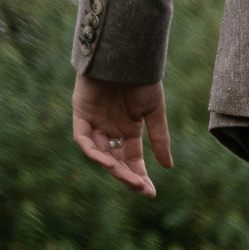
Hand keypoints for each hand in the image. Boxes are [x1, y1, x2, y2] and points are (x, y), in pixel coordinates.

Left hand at [72, 75, 172, 196]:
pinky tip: (107, 161)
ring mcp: (94, 121)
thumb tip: (167, 166)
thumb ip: (158, 139)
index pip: (131, 160)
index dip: (139, 176)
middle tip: (140, 188)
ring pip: (99, 153)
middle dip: (127, 176)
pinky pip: (83, 138)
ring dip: (112, 167)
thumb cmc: (142, 80)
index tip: (150, 192)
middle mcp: (110, 128)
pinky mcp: (81, 112)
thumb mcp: (154, 113)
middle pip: (115, 160)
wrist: (126, 56)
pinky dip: (93, 151)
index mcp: (128, 129)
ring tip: (126, 177)